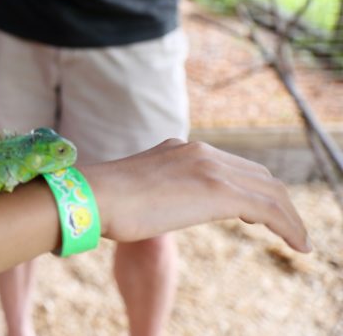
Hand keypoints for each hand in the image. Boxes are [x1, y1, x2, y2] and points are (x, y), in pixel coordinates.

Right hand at [81, 139, 311, 252]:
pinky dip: (289, 227)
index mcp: (180, 148)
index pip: (232, 166)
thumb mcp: (137, 189)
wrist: (94, 196)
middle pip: (258, 175)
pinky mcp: (218, 190)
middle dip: (279, 202)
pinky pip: (269, 209)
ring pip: (271, 191)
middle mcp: (199, 151)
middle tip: (288, 228)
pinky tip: (297, 244)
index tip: (261, 214)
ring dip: (291, 218)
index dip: (254, 189)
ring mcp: (209, 167)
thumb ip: (157, 190)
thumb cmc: (104, 201)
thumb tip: (153, 205)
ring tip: (300, 241)